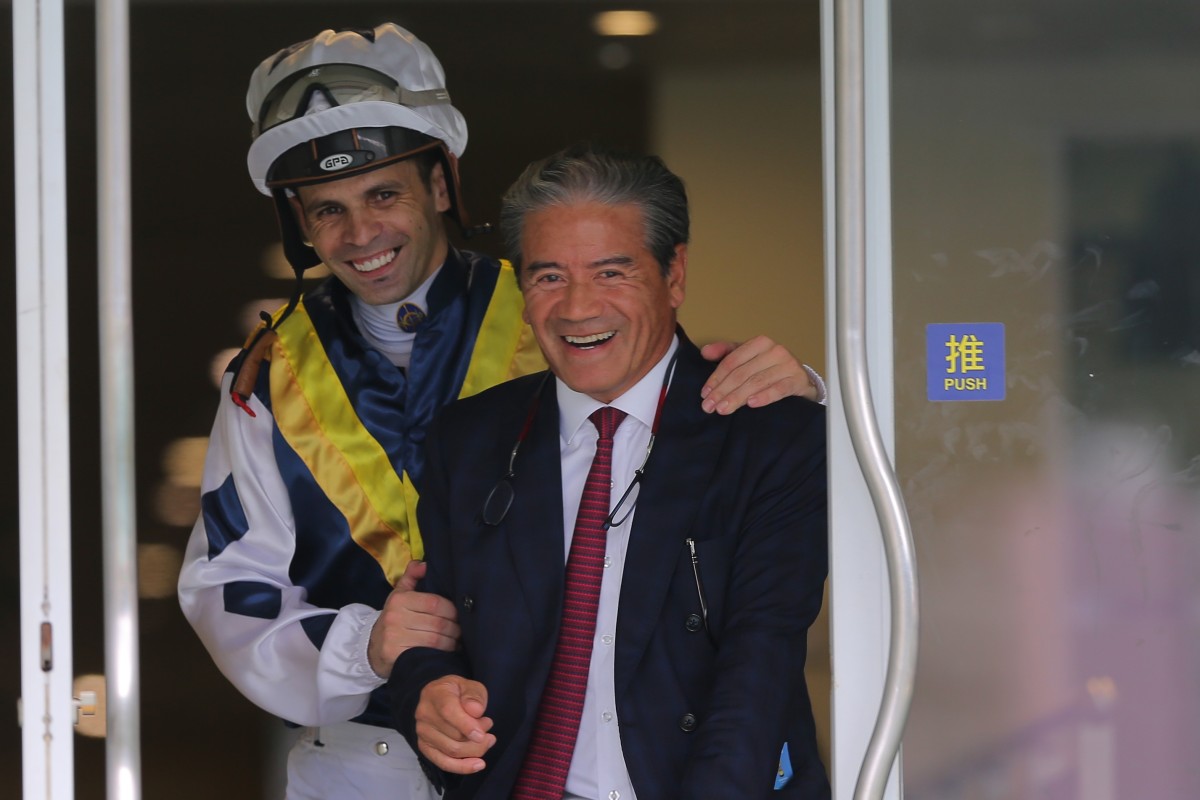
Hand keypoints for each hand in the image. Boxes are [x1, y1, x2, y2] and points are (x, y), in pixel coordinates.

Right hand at [367, 560, 460, 677]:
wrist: (373, 648)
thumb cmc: (394, 618)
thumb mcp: (399, 595)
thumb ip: (412, 576)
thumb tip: (425, 563)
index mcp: (399, 599)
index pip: (435, 603)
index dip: (452, 611)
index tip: (459, 616)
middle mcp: (395, 617)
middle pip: (438, 623)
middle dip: (455, 629)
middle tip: (461, 631)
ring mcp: (394, 637)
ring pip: (435, 640)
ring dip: (451, 642)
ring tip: (457, 641)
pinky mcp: (395, 655)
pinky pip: (427, 654)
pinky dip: (441, 654)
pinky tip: (447, 652)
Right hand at [415, 676, 495, 773]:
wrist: (439, 697)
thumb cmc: (457, 692)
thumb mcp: (470, 685)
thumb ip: (474, 696)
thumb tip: (475, 711)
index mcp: (435, 694)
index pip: (449, 712)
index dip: (467, 725)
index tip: (483, 734)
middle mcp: (424, 714)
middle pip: (454, 735)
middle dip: (478, 737)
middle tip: (489, 726)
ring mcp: (423, 732)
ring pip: (452, 751)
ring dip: (475, 750)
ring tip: (488, 740)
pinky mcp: (425, 747)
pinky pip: (443, 763)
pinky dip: (462, 767)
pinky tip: (478, 765)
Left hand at [700, 336, 820, 413]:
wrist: (801, 379)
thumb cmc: (770, 368)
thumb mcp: (748, 357)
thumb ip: (726, 353)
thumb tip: (704, 353)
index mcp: (759, 343)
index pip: (732, 361)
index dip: (716, 378)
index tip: (704, 393)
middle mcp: (774, 350)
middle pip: (742, 373)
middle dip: (723, 391)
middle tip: (709, 406)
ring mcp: (788, 365)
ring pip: (757, 382)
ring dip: (737, 397)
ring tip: (723, 409)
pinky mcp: (798, 380)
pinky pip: (779, 389)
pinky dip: (765, 397)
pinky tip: (751, 404)